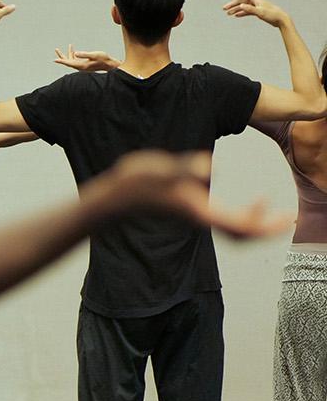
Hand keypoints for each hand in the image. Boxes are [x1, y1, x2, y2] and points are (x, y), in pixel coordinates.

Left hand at [53, 46, 118, 72]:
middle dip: (62, 56)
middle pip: (68, 62)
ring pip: (71, 60)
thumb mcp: (94, 55)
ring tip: (63, 48)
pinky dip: (73, 54)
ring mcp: (82, 66)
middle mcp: (81, 67)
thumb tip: (75, 53)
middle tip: (56, 49)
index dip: (61, 61)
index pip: (69, 63)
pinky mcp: (85, 64)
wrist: (110, 64)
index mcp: (82, 65)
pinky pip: (76, 59)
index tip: (54, 60)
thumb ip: (84, 54)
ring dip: (67, 54)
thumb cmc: (103, 59)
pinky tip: (73, 49)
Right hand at [97, 151, 291, 239]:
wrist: (112, 200)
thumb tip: (211, 165)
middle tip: (288, 218)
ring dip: (255, 224)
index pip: (241, 227)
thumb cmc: (132, 184)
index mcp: (198, 211)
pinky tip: (246, 202)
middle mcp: (201, 219)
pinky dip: (242, 217)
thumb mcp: (157, 168)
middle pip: (242, 235)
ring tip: (267, 207)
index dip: (265, 226)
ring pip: (234, 231)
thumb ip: (183, 167)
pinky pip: (226, 223)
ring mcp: (196, 218)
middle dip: (266, 228)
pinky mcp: (192, 213)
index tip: (285, 217)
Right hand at [222, 0, 288, 27]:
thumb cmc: (272, 15)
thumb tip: (241, 5)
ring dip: (236, 9)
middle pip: (241, 1)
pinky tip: (237, 16)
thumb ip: (250, 9)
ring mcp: (257, 6)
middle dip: (232, 4)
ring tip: (228, 14)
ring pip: (244, 6)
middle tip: (224, 9)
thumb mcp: (260, 12)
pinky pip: (247, 11)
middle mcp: (256, 1)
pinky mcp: (258, 12)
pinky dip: (242, 13)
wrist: (281, 19)